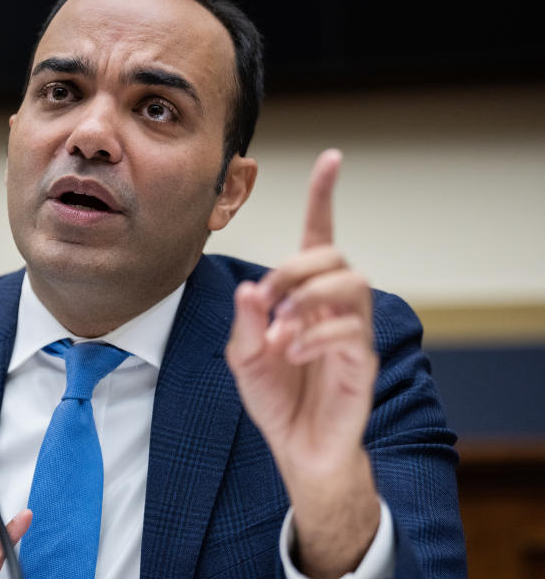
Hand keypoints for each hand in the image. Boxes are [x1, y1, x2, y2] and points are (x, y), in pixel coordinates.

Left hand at [225, 149, 379, 577]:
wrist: (296, 446)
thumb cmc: (273, 396)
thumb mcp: (242, 355)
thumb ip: (246, 321)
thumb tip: (251, 289)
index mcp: (304, 296)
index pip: (320, 235)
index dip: (324, 197)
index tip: (331, 158)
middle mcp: (333, 305)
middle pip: (334, 255)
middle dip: (294, 268)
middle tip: (266, 301)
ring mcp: (352, 331)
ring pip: (352, 283)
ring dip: (308, 297)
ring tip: (280, 330)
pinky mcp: (361, 362)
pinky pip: (350, 332)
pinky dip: (316, 336)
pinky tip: (292, 352)